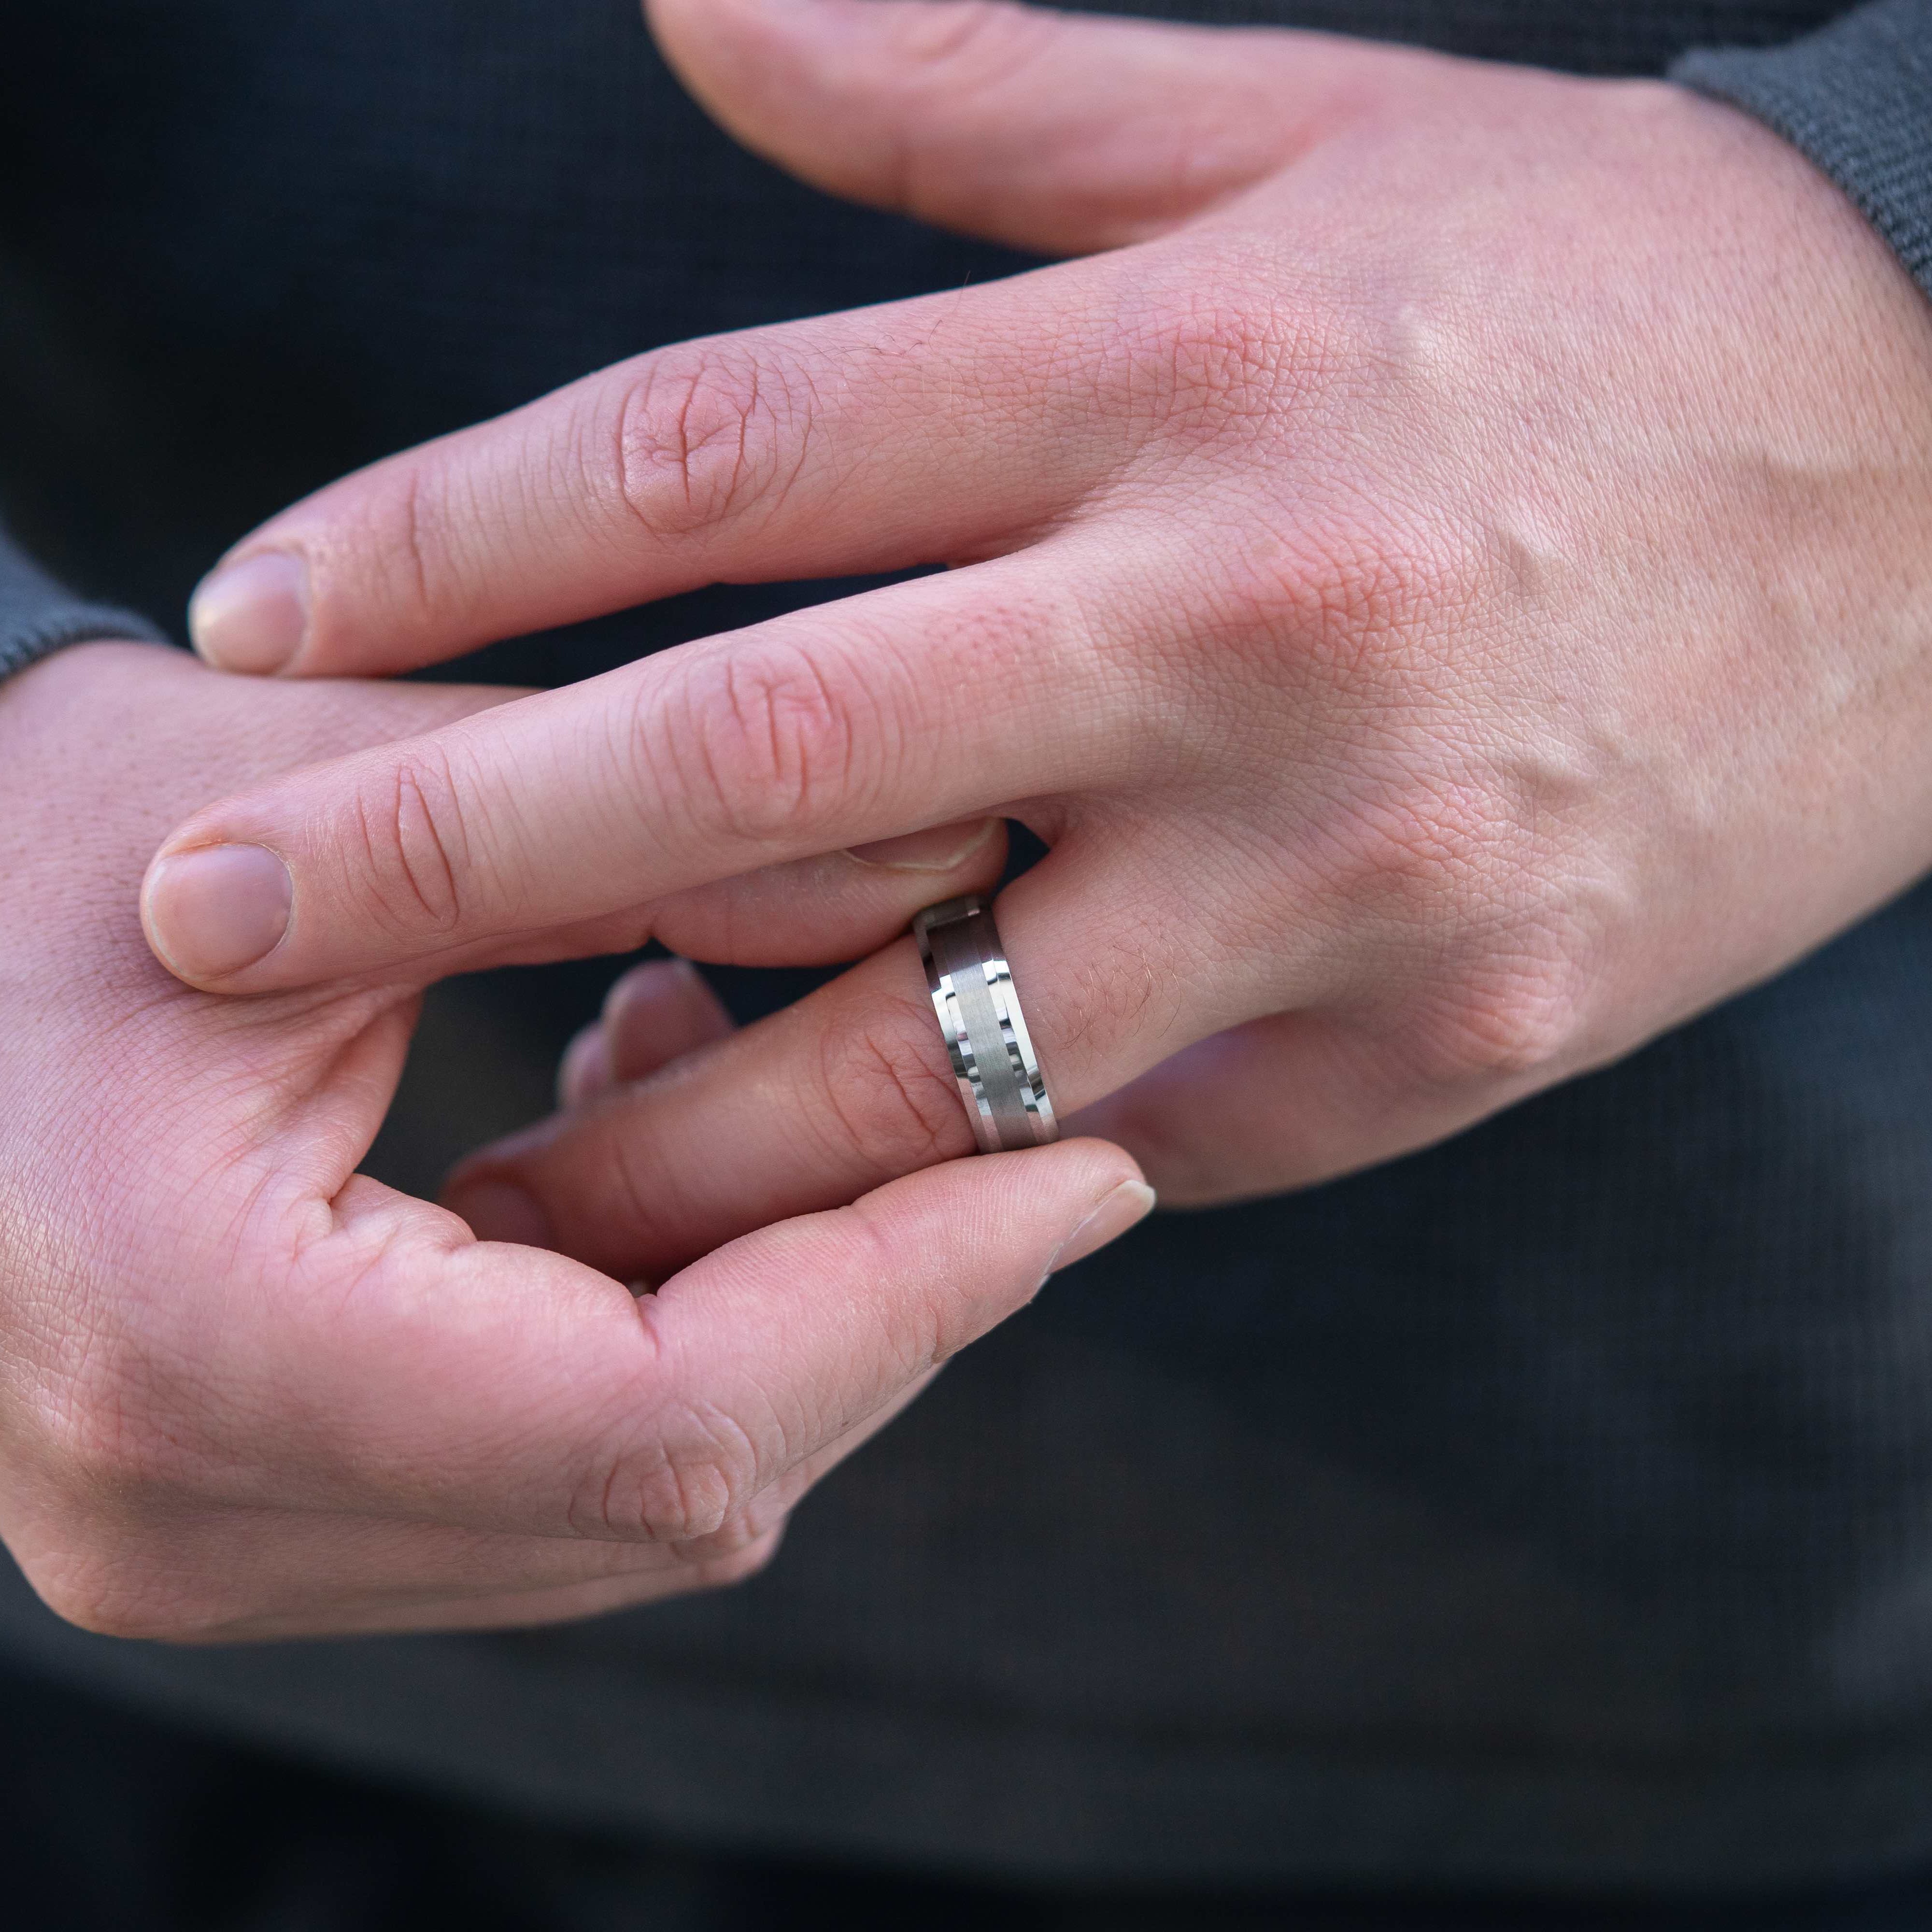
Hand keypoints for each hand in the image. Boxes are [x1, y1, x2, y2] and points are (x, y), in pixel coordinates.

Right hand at [0, 642, 1146, 1639]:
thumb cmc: (28, 826)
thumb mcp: (328, 783)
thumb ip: (640, 837)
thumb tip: (953, 875)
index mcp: (202, 1352)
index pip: (677, 1420)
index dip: (916, 1295)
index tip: (1087, 1175)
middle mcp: (188, 1511)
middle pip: (679, 1487)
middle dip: (883, 1309)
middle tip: (1030, 1136)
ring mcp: (203, 1538)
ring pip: (632, 1504)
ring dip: (784, 1319)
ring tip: (809, 1095)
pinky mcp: (236, 1506)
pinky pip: (545, 1475)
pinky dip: (667, 1332)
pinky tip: (643, 1124)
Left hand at [147, 1, 1931, 1285]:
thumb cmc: (1603, 302)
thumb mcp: (1319, 133)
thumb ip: (982, 95)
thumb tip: (689, 2)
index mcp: (1191, 372)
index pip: (725, 452)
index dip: (452, 534)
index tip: (262, 622)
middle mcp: (1246, 626)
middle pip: (758, 757)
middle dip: (448, 854)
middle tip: (215, 921)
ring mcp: (1348, 865)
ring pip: (924, 1037)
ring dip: (670, 1111)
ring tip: (487, 1146)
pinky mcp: (1439, 1031)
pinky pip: (1120, 1125)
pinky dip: (939, 1161)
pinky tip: (813, 1161)